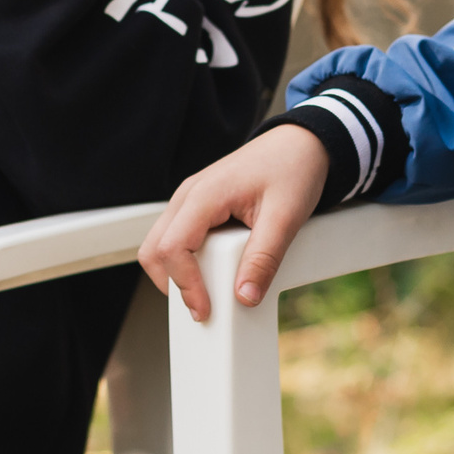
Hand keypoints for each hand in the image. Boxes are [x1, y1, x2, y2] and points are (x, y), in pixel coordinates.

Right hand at [137, 122, 329, 322]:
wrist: (300, 143)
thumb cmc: (293, 170)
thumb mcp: (286, 217)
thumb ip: (264, 258)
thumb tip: (246, 298)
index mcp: (204, 194)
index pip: (172, 247)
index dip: (184, 285)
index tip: (205, 310)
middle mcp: (188, 195)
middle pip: (154, 249)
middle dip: (173, 284)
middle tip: (203, 307)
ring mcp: (189, 199)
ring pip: (160, 244)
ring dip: (177, 273)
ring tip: (208, 292)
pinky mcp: (197, 206)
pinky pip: (177, 238)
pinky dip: (185, 261)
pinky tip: (213, 272)